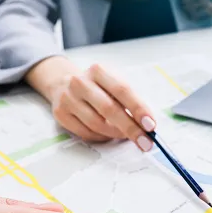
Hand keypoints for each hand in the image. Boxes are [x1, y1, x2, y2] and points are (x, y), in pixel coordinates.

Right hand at [27, 56, 156, 150]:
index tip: (150, 125)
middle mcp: (80, 82)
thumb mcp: (114, 83)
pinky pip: (86, 133)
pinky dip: (102, 137)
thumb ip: (130, 100)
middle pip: (109, 109)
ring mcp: (68, 98)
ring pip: (97, 124)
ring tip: (126, 135)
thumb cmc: (97, 87)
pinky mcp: (61, 114)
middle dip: (131, 128)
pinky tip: (108, 134)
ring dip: (116, 134)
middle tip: (145, 141)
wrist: (63, 83)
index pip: (122, 90)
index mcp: (98, 70)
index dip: (138, 109)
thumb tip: (147, 125)